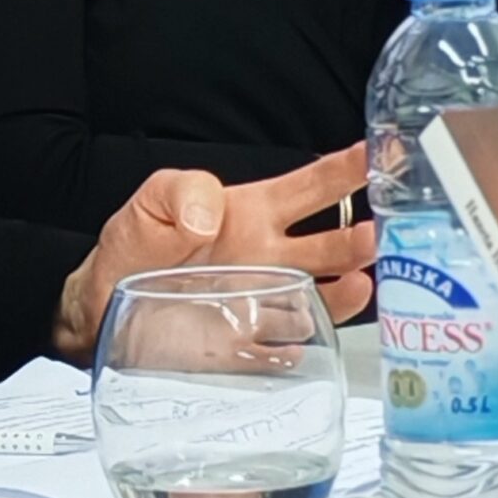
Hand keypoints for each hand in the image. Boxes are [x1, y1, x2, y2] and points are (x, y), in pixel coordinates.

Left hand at [52, 144, 374, 360]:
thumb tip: (212, 215)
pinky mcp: (253, 345)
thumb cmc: (131, 249)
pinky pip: (295, 345)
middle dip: (370, 233)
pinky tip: (321, 337)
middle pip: (338, 241)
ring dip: (351, 287)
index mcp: (255, 213)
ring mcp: (268, 301)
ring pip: (328, 294)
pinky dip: (312, 340)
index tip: (392, 152)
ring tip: (365, 280)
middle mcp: (273, 256)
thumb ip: (180, 194)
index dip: (354, 167)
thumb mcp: (148, 204)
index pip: (316, 185)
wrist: (100, 309)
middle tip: (396, 228)